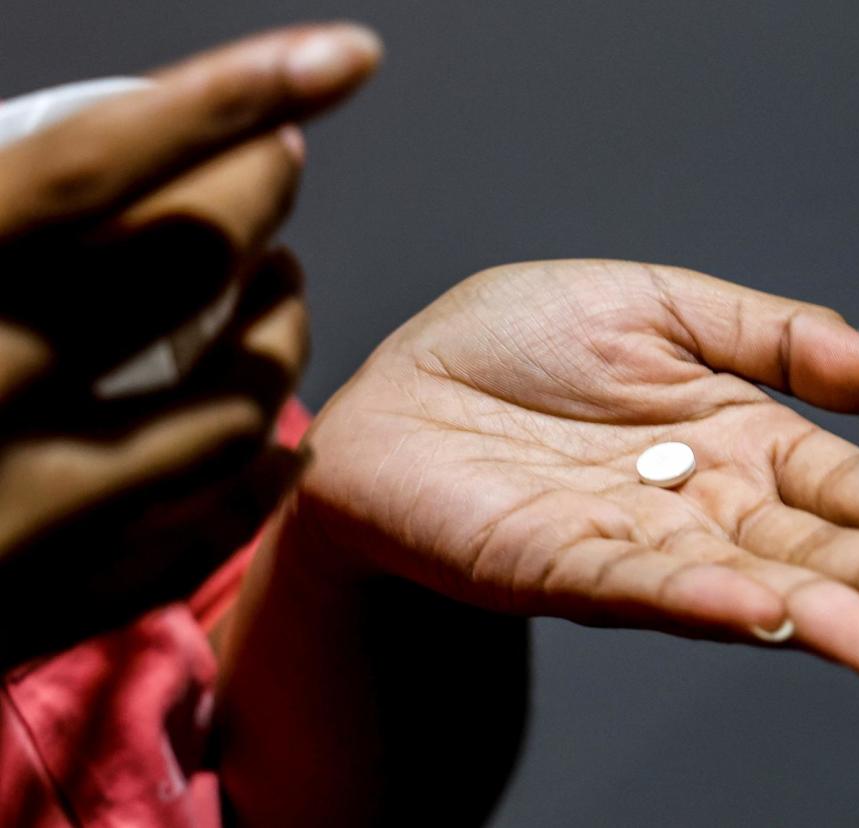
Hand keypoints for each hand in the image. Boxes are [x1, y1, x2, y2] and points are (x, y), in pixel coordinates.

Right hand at [0, 23, 381, 667]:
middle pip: (180, 268)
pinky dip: (254, 482)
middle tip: (276, 169)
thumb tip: (102, 156)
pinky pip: (195, 536)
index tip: (343, 58)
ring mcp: (8, 516)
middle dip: (258, 201)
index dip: (228, 101)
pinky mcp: (29, 612)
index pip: (93, 169)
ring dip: (280, 340)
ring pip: (227, 412)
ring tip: (279, 296)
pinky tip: (279, 446)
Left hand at [295, 260, 858, 687]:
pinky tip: (761, 615)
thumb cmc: (516, 343)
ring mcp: (628, 543)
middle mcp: (693, 503)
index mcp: (728, 436)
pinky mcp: (552, 565)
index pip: (831, 480)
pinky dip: (698, 601)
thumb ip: (779, 337)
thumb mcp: (660, 305)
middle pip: (801, 548)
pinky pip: (633, 586)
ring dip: (813, 617)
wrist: (399, 383)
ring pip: (735, 584)